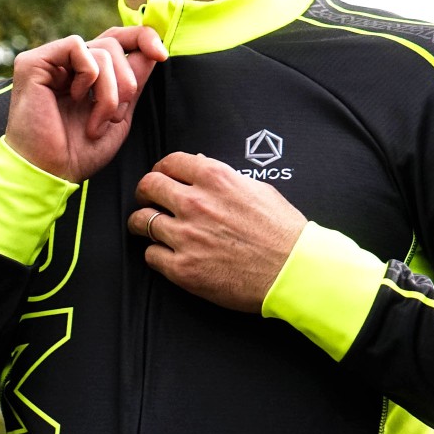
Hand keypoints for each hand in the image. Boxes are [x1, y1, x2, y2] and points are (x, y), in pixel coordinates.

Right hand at [5, 26, 166, 182]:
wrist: (50, 173)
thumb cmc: (79, 152)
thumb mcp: (119, 115)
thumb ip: (134, 82)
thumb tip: (153, 51)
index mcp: (86, 72)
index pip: (118, 39)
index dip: (143, 38)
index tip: (162, 55)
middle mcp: (68, 63)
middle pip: (114, 45)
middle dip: (127, 83)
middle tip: (115, 117)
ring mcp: (50, 60)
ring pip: (101, 50)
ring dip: (110, 91)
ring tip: (96, 122)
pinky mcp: (34, 62)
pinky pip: (77, 47)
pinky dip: (88, 76)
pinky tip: (75, 99)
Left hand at [128, 152, 306, 312]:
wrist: (293, 271)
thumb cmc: (282, 231)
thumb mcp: (257, 189)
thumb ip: (224, 176)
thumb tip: (200, 164)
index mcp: (215, 178)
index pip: (169, 162)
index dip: (162, 169)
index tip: (161, 177)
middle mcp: (195, 202)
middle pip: (148, 186)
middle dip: (144, 192)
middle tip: (147, 200)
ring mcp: (186, 236)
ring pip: (140, 221)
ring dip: (142, 223)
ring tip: (146, 227)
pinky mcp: (183, 268)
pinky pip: (150, 255)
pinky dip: (155, 254)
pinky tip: (165, 254)